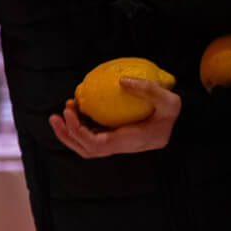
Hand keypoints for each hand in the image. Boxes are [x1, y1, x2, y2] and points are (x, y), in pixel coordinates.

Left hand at [48, 79, 181, 158]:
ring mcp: (116, 145)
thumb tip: (122, 80)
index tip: (69, 113)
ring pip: (86, 147)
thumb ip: (149, 90)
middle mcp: (121, 148)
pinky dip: (79, 127)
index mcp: (130, 142)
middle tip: (55, 115)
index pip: (98, 145)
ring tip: (60, 112)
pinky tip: (75, 110)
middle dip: (67, 135)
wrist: (176, 124)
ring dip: (69, 133)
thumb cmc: (172, 113)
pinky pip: (91, 137)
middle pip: (86, 150)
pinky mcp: (113, 139)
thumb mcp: (169, 101)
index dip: (79, 132)